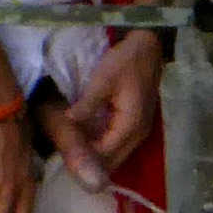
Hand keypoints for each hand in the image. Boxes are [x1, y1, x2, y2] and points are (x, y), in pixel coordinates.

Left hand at [46, 26, 163, 189]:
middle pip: (112, 162)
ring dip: (96, 157)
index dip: (85, 158)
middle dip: (90, 163)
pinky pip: (118, 146)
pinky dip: (102, 148)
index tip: (64, 156)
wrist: (148, 50)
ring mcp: (139, 133)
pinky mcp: (135, 127)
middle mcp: (137, 135)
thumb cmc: (126, 61)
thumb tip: (69, 120)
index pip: (105, 154)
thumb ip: (88, 103)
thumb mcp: (103, 78)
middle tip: (66, 158)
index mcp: (130, 125)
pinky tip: (87, 143)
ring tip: (74, 152)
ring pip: (116, 157)